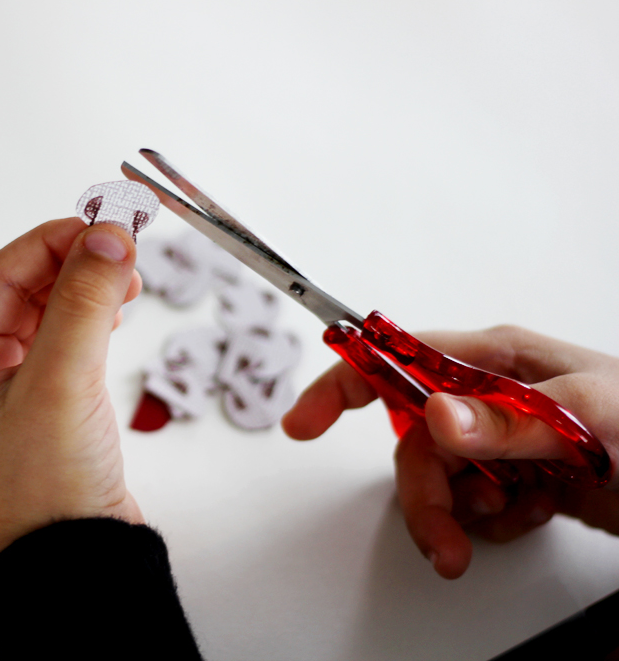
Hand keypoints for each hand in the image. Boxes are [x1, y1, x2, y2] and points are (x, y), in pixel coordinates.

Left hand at [0, 218, 143, 556]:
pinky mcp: (50, 403)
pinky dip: (94, 317)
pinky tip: (117, 309)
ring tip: (128, 275)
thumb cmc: (47, 491)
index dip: (51, 242)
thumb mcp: (61, 384)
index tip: (102, 224)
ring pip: (48, 311)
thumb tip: (106, 238)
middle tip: (123, 242)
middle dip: (73, 261)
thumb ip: (83, 303)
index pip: (0, 277)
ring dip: (87, 286)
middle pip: (23, 288)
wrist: (77, 559)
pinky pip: (67, 339)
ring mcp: (16, 389)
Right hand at [282, 325, 618, 578]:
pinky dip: (494, 523)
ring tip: (502, 524)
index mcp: (497, 361)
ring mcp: (504, 441)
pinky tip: (531, 515)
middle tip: (445, 536)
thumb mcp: (591, 415)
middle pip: (413, 444)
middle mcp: (491, 398)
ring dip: (460, 515)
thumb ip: (508, 420)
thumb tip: (438, 418)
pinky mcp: (518, 479)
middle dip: (425, 495)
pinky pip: (473, 507)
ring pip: (438, 481)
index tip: (306, 422)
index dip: (344, 385)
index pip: (396, 360)